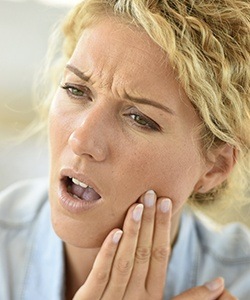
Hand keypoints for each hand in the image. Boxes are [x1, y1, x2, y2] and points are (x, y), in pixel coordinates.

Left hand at [72, 190, 235, 299]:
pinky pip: (100, 275)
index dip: (163, 228)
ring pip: (125, 262)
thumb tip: (219, 284)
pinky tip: (114, 232)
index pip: (160, 256)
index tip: (166, 202)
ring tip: (138, 205)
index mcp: (152, 295)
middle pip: (144, 254)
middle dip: (149, 223)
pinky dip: (108, 253)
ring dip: (133, 232)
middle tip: (152, 194)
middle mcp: (136, 297)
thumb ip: (184, 297)